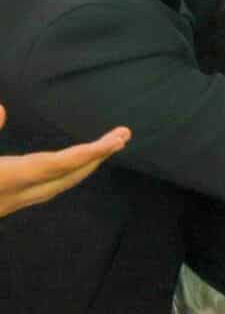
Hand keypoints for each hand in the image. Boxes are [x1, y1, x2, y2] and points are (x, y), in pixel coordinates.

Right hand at [0, 105, 130, 218]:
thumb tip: (3, 108)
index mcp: (9, 179)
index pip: (59, 165)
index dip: (90, 153)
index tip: (117, 141)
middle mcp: (18, 195)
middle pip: (68, 176)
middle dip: (99, 155)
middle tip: (124, 135)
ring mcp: (12, 203)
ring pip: (59, 185)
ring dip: (86, 164)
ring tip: (107, 146)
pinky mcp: (7, 205)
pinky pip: (48, 188)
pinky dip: (68, 173)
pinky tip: (74, 166)